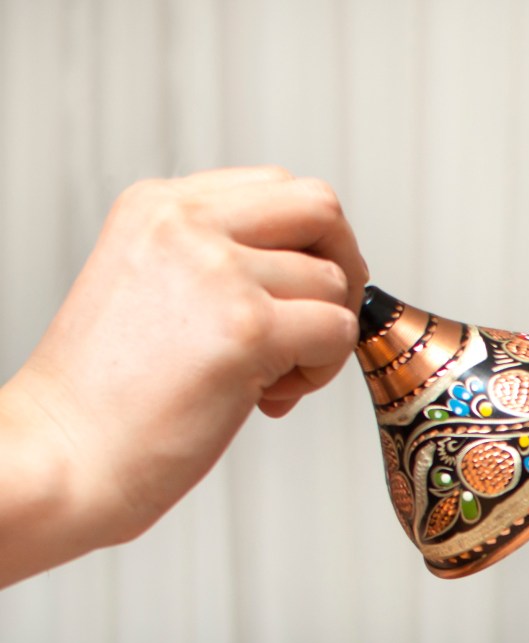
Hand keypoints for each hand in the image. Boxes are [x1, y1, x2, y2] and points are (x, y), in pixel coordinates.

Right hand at [3, 167, 367, 555]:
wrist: (67, 452)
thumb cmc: (110, 393)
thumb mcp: (153, 286)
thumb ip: (220, 260)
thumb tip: (313, 270)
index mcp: (158, 206)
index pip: (276, 187)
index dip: (305, 244)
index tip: (291, 295)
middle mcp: (186, 224)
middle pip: (320, 207)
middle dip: (343, 266)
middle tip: (317, 325)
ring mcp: (218, 272)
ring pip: (334, 282)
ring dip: (322, 338)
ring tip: (269, 378)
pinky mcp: (249, 327)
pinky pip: (339, 331)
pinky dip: (322, 371)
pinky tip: (268, 396)